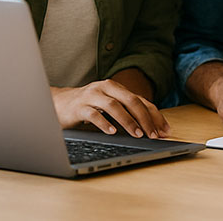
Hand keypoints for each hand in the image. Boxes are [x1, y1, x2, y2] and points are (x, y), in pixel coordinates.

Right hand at [51, 80, 168, 137]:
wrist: (58, 103)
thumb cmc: (89, 106)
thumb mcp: (109, 106)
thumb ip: (127, 112)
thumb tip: (151, 129)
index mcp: (117, 88)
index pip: (142, 101)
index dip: (155, 116)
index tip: (165, 131)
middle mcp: (106, 88)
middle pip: (131, 101)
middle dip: (145, 118)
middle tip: (153, 135)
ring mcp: (92, 95)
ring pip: (114, 106)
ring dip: (127, 121)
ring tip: (137, 134)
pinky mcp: (78, 106)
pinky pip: (93, 114)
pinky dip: (104, 123)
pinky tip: (111, 132)